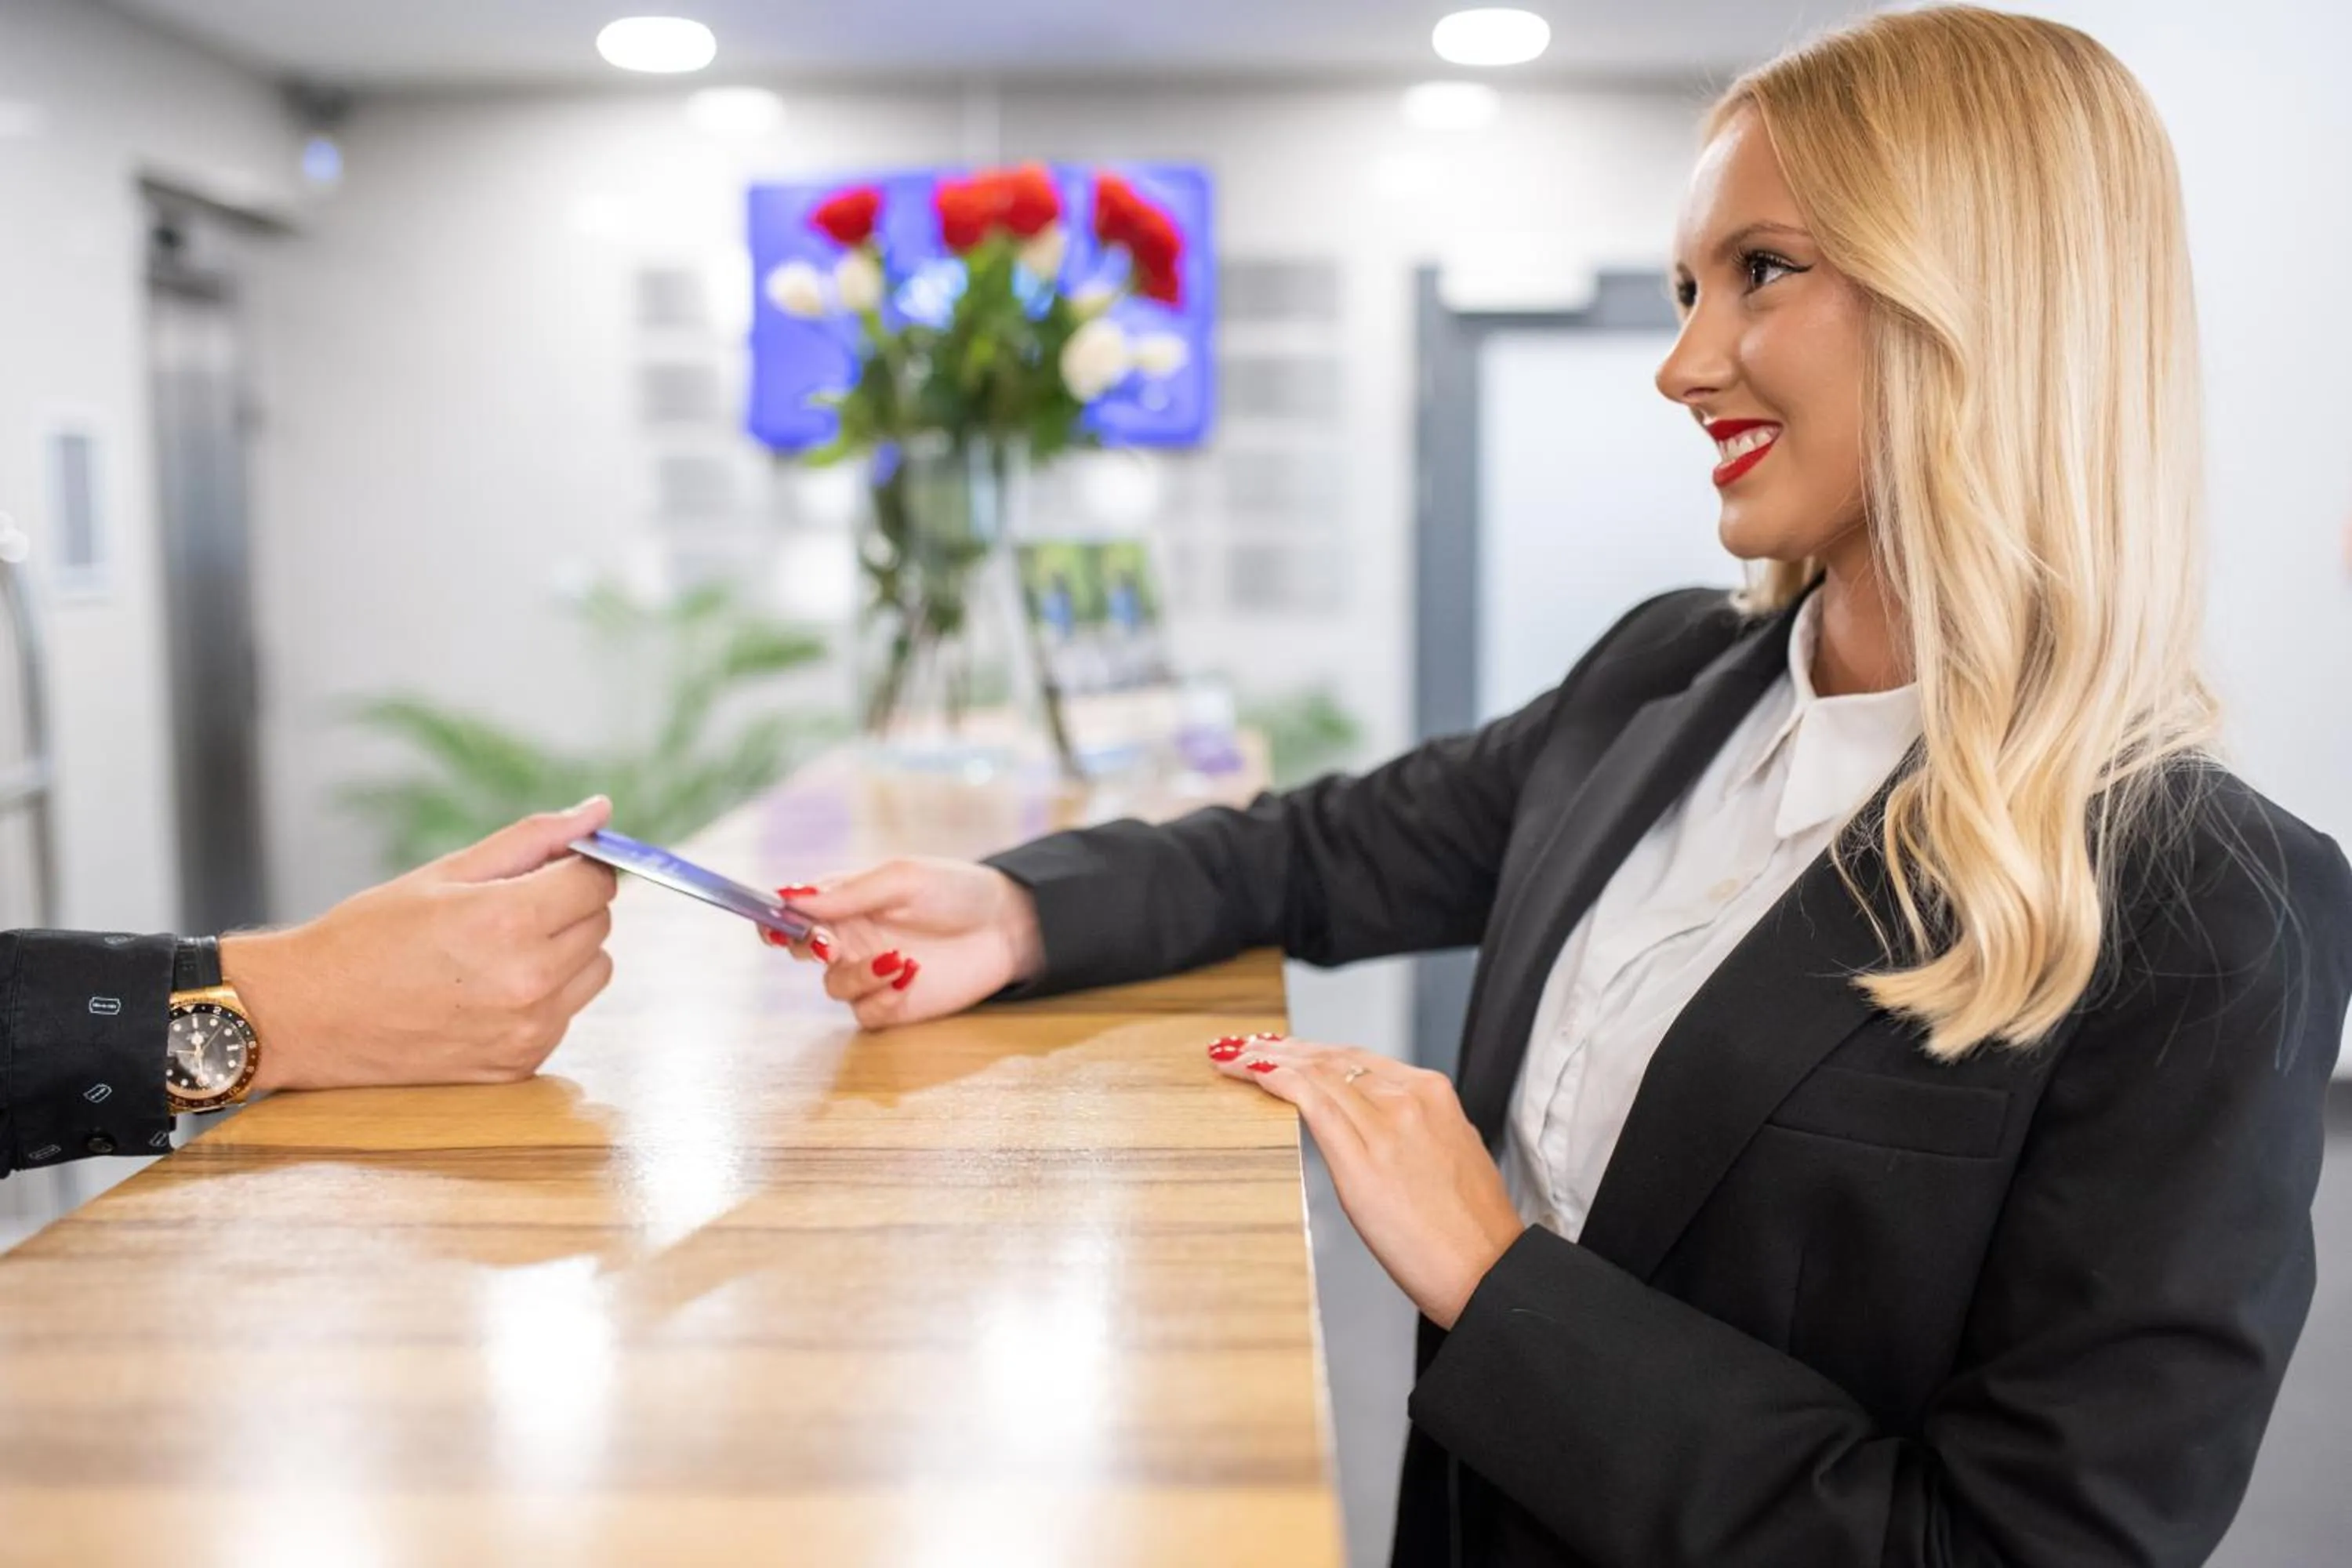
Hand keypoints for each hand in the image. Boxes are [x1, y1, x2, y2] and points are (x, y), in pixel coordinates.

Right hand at [226, 798, 620, 1092]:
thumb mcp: (446, 872)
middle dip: (567, 907)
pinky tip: (485, 993)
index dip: (577, 867)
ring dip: (565, 954)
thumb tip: (601, 810)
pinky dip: (543, 998)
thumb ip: (533, 839)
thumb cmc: (369, 934)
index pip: (598, 882)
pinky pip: (565, 1013)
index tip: (550, 869)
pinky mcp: (521, 1064)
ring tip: (496, 952)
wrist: (308, 1016)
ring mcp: (528, 1029)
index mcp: (509, 922)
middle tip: (506, 909)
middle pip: (600, 924)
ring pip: (594, 970)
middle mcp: (529, 980)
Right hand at [761, 858, 1042, 1029]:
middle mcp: (851, 937)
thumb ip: (849, 892)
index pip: (795, 911)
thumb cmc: (957, 890)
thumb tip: (791, 897)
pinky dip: (880, 998)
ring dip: (857, 974)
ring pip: (833, 985)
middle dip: (807, 947)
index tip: (772, 924)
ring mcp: (870, 973)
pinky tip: (910, 976)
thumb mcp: (904, 879)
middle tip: (831, 945)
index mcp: (846, 901)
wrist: (1008, 927)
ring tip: (898, 958)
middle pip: (801, 949)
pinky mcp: (893, 1004)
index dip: (774, 918)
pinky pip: (864, 1013)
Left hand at [1212, 1035, 1524, 1329]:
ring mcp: (1387, 1123)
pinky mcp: (1362, 1158)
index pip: (1358, 1057)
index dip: (1313, 1050)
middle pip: (1332, 1057)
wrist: (1487, 1271)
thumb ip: (1412, 1131)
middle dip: (1283, 1048)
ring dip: (1266, 1059)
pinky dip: (1276, 1080)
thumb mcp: (1449, 1157)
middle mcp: (1410, 1098)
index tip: (1284, 1049)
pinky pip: (1310, 1101)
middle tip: (1246, 1045)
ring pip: (1315, 1073)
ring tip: (1233, 1057)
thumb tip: (1374, 1128)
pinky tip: (1251, 1074)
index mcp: (1434, 1094)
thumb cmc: (1470, 1230)